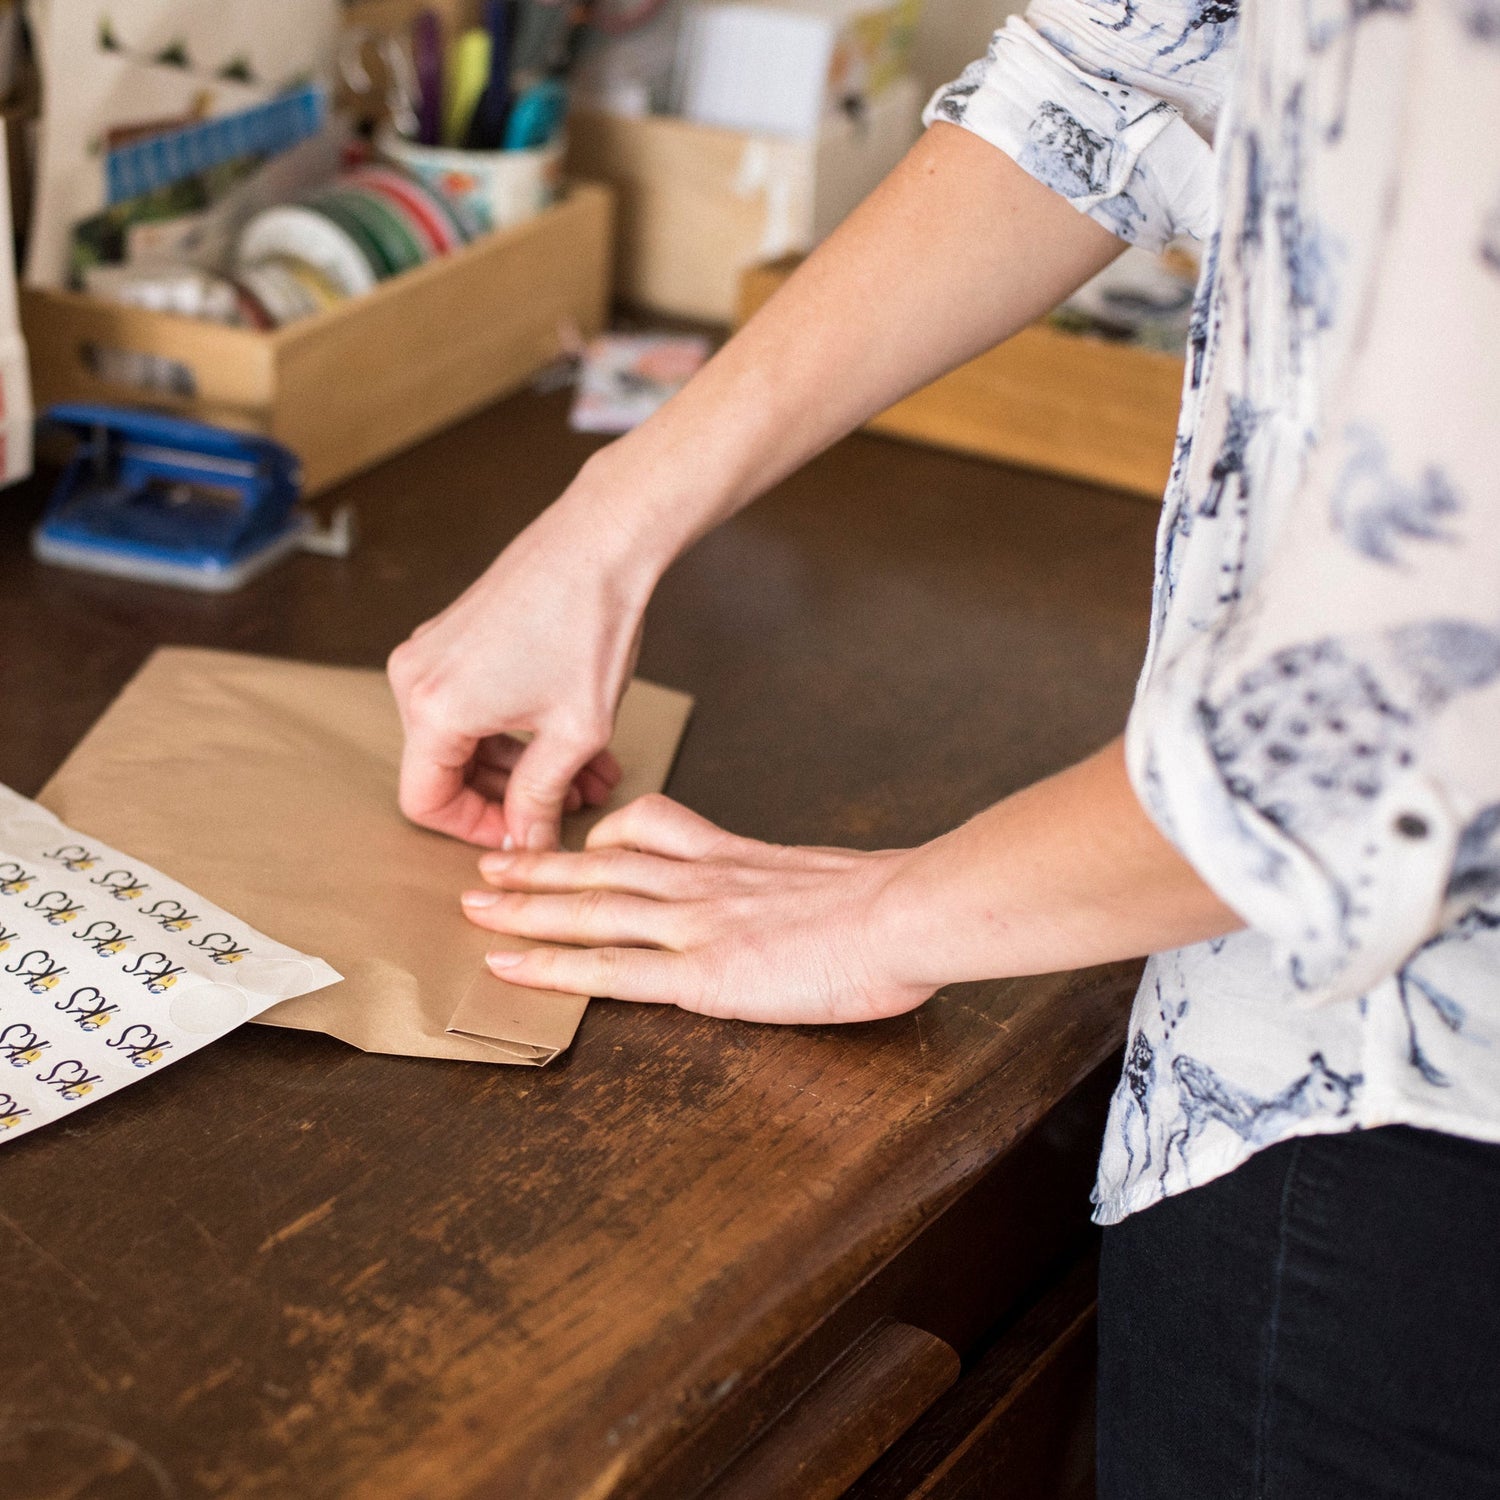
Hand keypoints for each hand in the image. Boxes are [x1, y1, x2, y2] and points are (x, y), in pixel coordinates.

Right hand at [388, 483, 658, 849]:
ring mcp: (431, 652)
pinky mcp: (455, 636)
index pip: (425, 803)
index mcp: (433, 709)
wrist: (601, 540)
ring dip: (524, 765)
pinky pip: (473, 703)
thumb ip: (541, 797)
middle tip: (573, 806)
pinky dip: (516, 729)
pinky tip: (574, 739)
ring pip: (465, 738)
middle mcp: (415, 679)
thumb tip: (527, 843)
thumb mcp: (574, 732)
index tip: (525, 835)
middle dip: (513, 797)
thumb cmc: (588, 626)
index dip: (476, 830)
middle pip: (445, 770)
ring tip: (590, 776)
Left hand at [459, 794, 935, 1023]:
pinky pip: (607, 968)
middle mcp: (700, 880)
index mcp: (734, 856)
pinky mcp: (699, 972)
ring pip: (588, 907)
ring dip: (524, 906)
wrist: (905, 914)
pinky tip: (509, 966)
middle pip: (600, 865)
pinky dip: (550, 966)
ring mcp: (694, 923)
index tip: (569, 840)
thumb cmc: (888, 905)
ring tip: (476, 907)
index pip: (651, 830)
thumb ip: (795, 885)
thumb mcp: (834, 877)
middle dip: (538, 866)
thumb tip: (796, 901)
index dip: (600, 837)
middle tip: (487, 867)